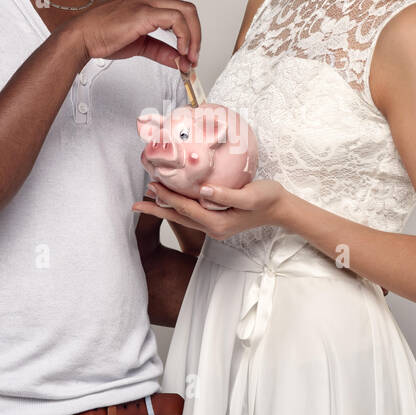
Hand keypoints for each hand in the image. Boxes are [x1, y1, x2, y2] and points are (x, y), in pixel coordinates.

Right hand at [75, 0, 196, 71]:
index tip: (190, 54)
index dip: (190, 34)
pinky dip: (184, 37)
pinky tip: (180, 52)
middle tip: (194, 57)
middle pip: (188, 10)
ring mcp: (147, 2)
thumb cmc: (103, 36)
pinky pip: (176, 20)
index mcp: (148, 0)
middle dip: (197, 35)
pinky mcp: (144, 12)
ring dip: (193, 38)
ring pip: (186, 12)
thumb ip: (161, 51)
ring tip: (188, 58)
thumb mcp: (140, 45)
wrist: (82, 37)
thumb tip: (179, 61)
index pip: (180, 12)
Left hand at [131, 179, 288, 240]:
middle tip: (135, 204)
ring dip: (165, 208)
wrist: (280, 208)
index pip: (187, 208)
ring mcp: (214, 227)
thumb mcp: (250, 195)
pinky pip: (192, 215)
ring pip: (183, 217)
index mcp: (218, 224)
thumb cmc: (267, 198)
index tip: (151, 185)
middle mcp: (213, 229)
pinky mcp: (216, 221)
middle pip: (179, 217)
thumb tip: (203, 190)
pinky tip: (171, 199)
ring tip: (146, 201)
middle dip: (157, 209)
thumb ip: (226, 195)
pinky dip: (178, 207)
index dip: (168, 196)